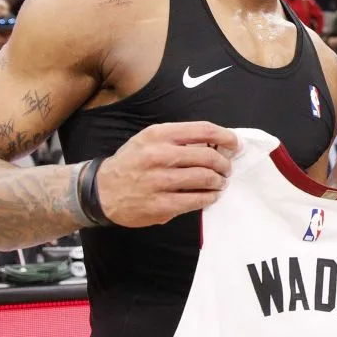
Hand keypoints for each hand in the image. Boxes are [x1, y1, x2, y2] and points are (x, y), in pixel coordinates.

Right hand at [95, 121, 239, 226]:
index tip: (235, 144)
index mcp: (158, 135)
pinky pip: (196, 200)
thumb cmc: (131, 163)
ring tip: (219, 183)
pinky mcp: (161, 205)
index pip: (203, 130)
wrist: (101, 190)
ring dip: (218, 182)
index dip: (226, 137)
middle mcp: (159, 155)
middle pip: (209, 157)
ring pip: (205, 179)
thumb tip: (214, 143)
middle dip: (224, 164)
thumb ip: (178, 138)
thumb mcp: (149, 139)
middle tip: (227, 169)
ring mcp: (160, 181)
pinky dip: (209, 198)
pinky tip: (210, 196)